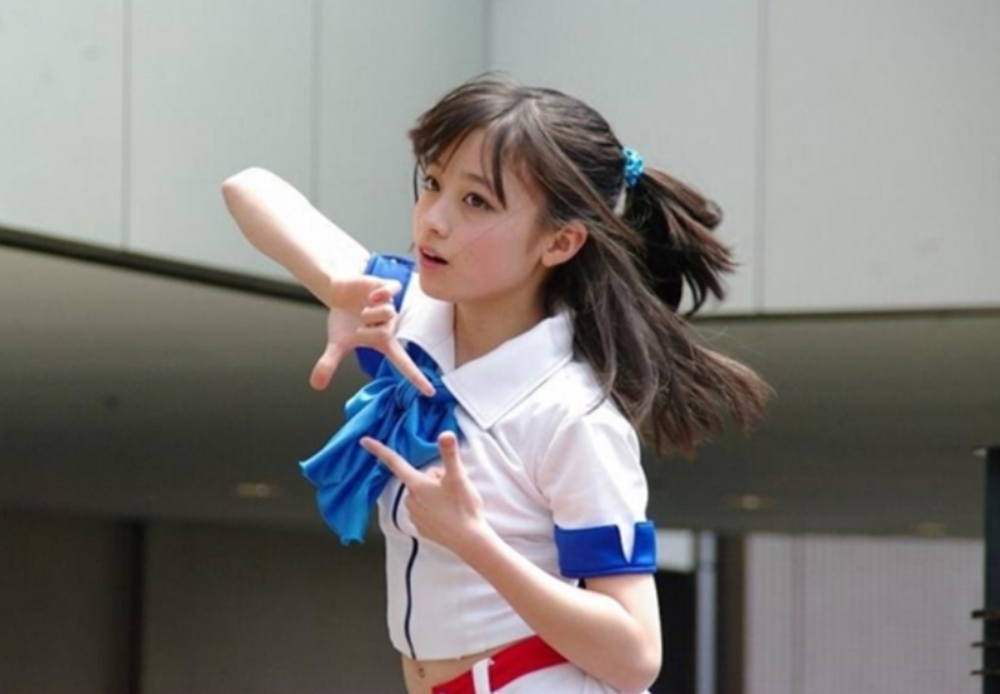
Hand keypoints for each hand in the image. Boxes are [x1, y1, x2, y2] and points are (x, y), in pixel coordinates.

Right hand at [308, 276, 434, 395]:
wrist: (339, 293)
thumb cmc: (344, 319)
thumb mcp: (336, 344)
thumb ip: (328, 365)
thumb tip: (315, 385)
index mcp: (384, 342)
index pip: (403, 364)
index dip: (416, 378)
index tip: (430, 392)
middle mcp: (391, 325)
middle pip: (385, 334)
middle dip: (365, 330)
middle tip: (358, 323)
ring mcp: (390, 306)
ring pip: (388, 313)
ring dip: (368, 313)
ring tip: (362, 307)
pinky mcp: (386, 288)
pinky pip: (392, 291)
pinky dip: (383, 293)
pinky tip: (372, 295)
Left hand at [360, 432, 488, 552]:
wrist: (469, 540)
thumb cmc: (463, 508)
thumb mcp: (458, 477)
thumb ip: (450, 454)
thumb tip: (445, 434)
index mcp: (417, 485)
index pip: (395, 462)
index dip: (379, 450)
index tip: (365, 441)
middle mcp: (411, 500)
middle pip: (418, 478)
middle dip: (433, 478)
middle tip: (452, 487)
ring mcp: (415, 515)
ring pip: (422, 494)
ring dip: (434, 493)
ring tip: (452, 502)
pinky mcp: (422, 528)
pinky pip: (425, 510)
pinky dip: (435, 508)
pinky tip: (448, 513)